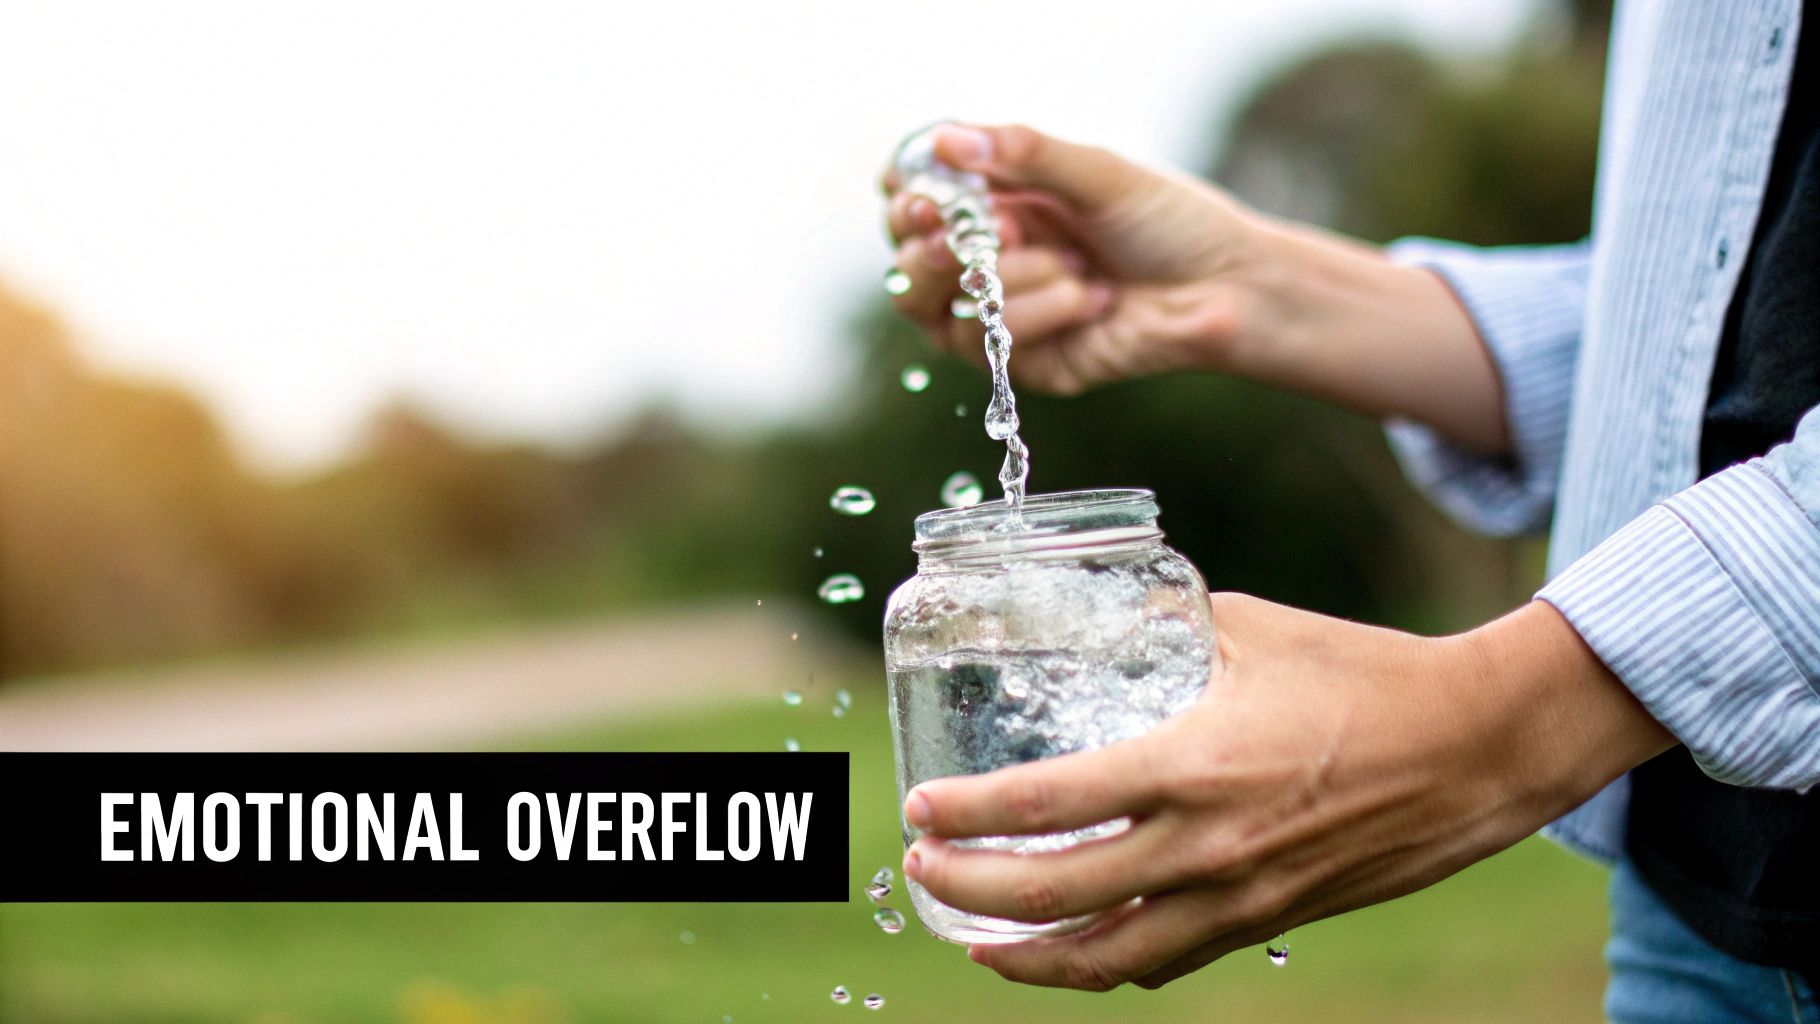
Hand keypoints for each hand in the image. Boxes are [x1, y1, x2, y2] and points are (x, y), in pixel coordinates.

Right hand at [881, 123, 1261, 393]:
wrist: (1227, 289)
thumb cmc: (1170, 224)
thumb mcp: (1098, 174)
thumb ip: (1024, 155)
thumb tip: (946, 141)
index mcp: (1000, 204)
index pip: (915, 205)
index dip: (907, 201)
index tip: (925, 195)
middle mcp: (991, 260)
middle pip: (908, 267)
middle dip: (933, 249)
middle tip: (974, 234)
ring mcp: (1004, 317)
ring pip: (940, 309)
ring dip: (1005, 279)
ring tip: (1074, 263)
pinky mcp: (1027, 364)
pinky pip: (991, 345)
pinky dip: (1040, 313)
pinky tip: (1091, 297)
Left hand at [900, 595, 1671, 990]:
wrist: (1478, 749)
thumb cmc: (1367, 674)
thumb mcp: (1251, 629)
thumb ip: (1166, 626)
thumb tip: (1106, 613)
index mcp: (1190, 767)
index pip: (1044, 806)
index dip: (967, 815)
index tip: (918, 809)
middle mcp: (1204, 848)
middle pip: (1054, 898)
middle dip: (970, 891)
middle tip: (922, 867)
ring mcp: (1238, 897)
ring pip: (1108, 958)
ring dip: (1028, 958)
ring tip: (977, 941)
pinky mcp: (1270, 918)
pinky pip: (1169, 961)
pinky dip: (1109, 964)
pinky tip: (1080, 948)